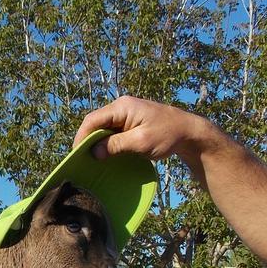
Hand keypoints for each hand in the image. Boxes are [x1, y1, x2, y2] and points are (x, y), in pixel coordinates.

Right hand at [73, 96, 218, 174]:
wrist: (189, 132)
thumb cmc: (167, 135)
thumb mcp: (141, 142)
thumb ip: (116, 145)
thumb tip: (94, 152)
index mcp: (122, 107)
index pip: (92, 120)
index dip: (82, 137)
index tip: (77, 155)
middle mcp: (121, 107)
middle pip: (96, 123)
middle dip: (88, 141)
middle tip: (83, 160)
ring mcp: (126, 113)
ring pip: (103, 128)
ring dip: (98, 143)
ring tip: (92, 159)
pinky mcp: (131, 121)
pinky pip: (112, 131)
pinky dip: (107, 142)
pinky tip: (106, 155)